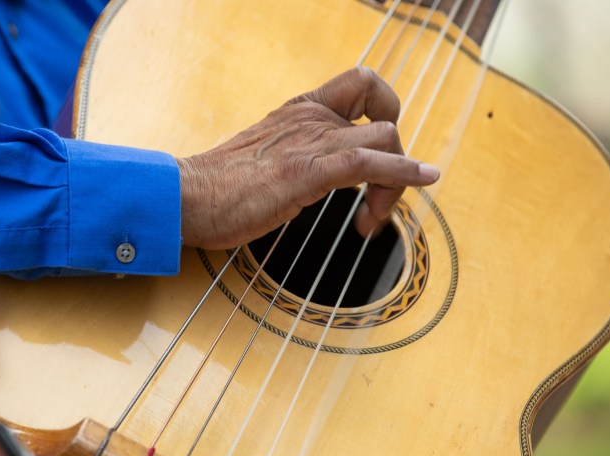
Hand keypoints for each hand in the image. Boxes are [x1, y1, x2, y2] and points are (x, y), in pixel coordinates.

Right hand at [177, 66, 439, 248]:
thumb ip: (298, 155)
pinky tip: (423, 180)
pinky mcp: (306, 170)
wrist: (186, 196)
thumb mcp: (268, 158)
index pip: (362, 84)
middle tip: (377, 203)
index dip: (386, 109)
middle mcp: (310, 118)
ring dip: (397, 182)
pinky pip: (369, 162)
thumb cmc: (219, 187)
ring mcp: (310, 141)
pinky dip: (403, 172)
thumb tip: (320, 175)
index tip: (384, 145)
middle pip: (384, 123)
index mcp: (300, 110)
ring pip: (385, 140)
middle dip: (396, 164)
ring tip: (376, 216)